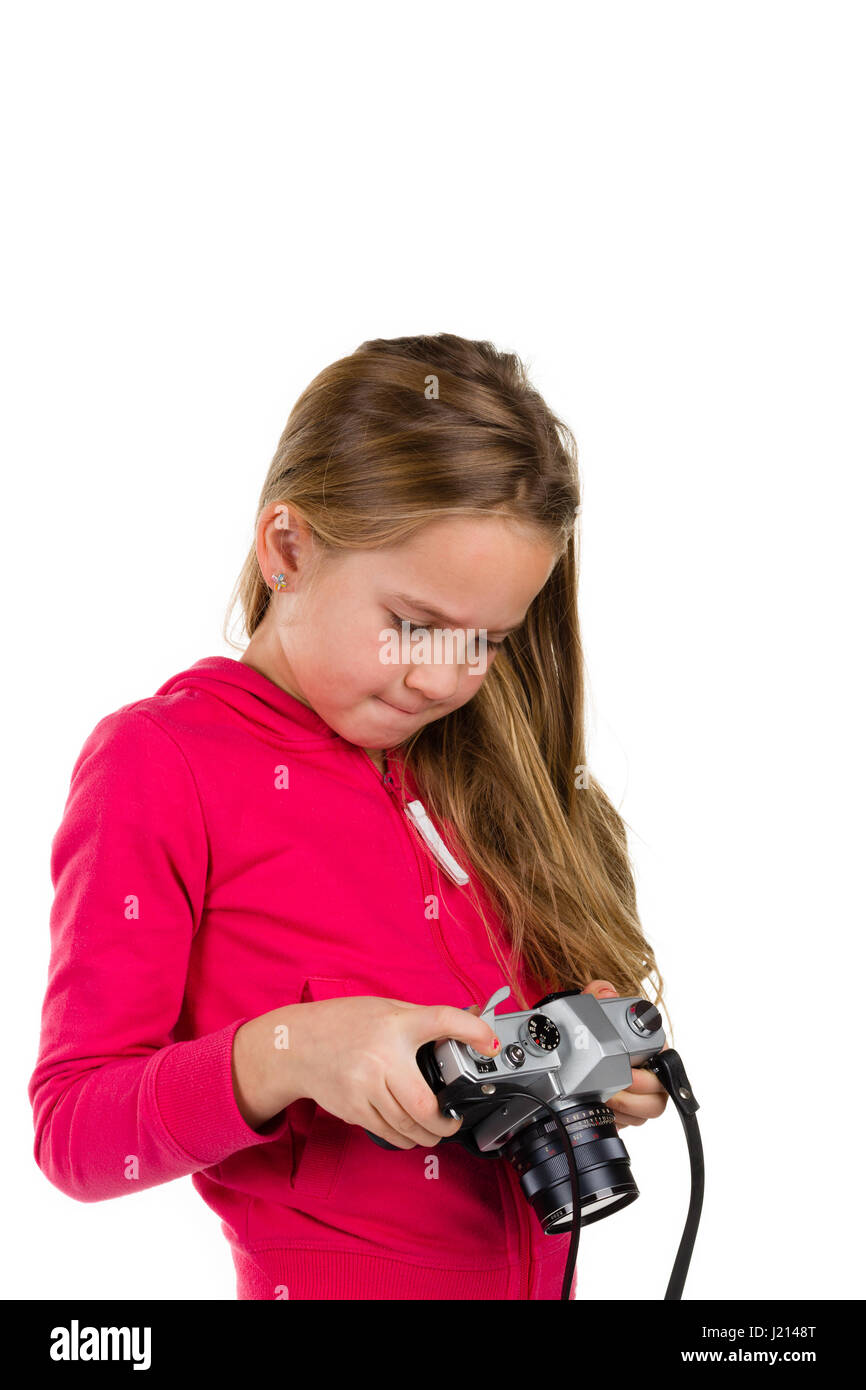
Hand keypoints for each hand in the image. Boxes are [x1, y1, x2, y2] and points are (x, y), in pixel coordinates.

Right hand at [296, 995, 500, 1148]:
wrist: (296, 1045)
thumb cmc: (345, 1023)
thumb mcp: (387, 1010)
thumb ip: (425, 1019)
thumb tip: (472, 1020)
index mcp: (396, 1025)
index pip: (442, 1021)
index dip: (473, 1031)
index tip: (490, 1044)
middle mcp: (382, 1056)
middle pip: (425, 1106)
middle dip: (445, 1124)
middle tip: (452, 1121)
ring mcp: (365, 1086)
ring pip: (407, 1126)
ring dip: (427, 1135)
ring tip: (433, 1130)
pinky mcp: (353, 1108)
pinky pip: (387, 1132)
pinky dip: (404, 1136)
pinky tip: (407, 1129)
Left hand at [581, 980, 669, 1129]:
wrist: (574, 1053)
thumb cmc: (591, 1031)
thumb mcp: (590, 1009)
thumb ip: (597, 994)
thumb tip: (605, 990)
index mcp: (649, 1046)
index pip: (666, 1063)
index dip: (647, 1074)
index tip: (628, 1074)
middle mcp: (651, 1071)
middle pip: (660, 1096)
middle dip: (634, 1096)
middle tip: (611, 1090)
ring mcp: (641, 1093)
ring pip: (649, 1112)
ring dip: (626, 1109)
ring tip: (604, 1099)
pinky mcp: (629, 1110)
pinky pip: (633, 1122)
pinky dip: (619, 1118)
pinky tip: (603, 1108)